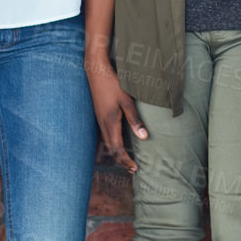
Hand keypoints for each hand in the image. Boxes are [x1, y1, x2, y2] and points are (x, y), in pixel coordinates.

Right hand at [85, 57, 146, 172]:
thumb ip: (135, 119)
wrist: (96, 72)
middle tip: (133, 169)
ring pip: (107, 142)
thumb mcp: (127, 101)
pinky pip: (105, 135)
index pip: (117, 149)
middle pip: (111, 149)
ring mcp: (99, 119)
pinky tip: (118, 142)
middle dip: (122, 160)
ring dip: (117, 153)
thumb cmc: (114, 84)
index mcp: (110, 123)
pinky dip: (112, 144)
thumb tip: (144, 137)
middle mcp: (103, 124)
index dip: (125, 161)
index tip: (135, 168)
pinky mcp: (100, 115)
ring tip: (127, 159)